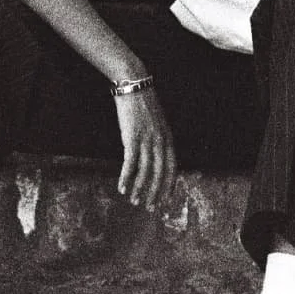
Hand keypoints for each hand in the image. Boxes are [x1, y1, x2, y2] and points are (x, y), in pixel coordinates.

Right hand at [114, 86, 177, 210]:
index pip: (172, 168)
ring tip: (135, 201)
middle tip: (151, 208)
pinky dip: (126, 178)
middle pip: (160, 174)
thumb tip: (157, 155)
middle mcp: (160, 142)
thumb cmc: (143, 103)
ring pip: (145, 172)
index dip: (169, 186)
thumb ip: (159, 138)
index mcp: (168, 138)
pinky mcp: (132, 138)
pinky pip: (130, 164)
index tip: (166, 201)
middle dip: (156, 193)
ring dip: (140, 189)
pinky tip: (121, 188)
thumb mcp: (158, 122)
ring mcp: (146, 140)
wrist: (134, 85)